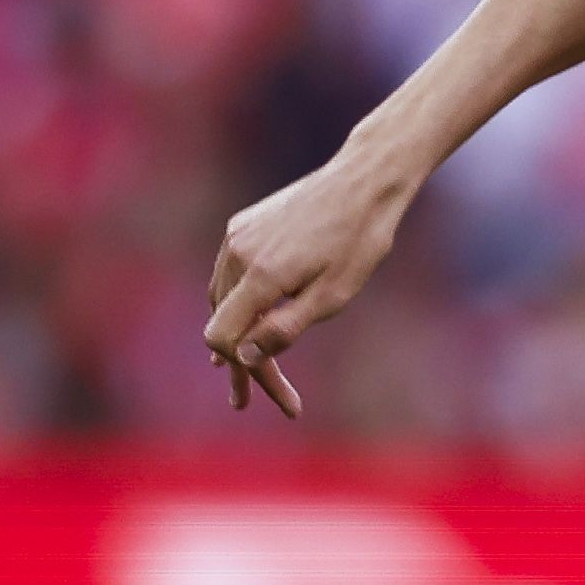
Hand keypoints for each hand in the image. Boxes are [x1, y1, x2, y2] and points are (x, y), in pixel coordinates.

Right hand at [201, 149, 419, 415]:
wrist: (363, 182)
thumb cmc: (358, 241)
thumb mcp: (331, 297)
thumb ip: (285, 329)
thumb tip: (246, 358)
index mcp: (260, 276)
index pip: (221, 338)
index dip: (243, 374)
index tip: (268, 398)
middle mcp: (238, 254)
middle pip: (222, 323)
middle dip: (239, 364)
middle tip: (247, 403)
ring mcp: (237, 236)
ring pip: (221, 300)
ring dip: (235, 333)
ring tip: (247, 368)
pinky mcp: (242, 225)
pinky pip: (228, 275)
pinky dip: (236, 303)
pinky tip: (247, 321)